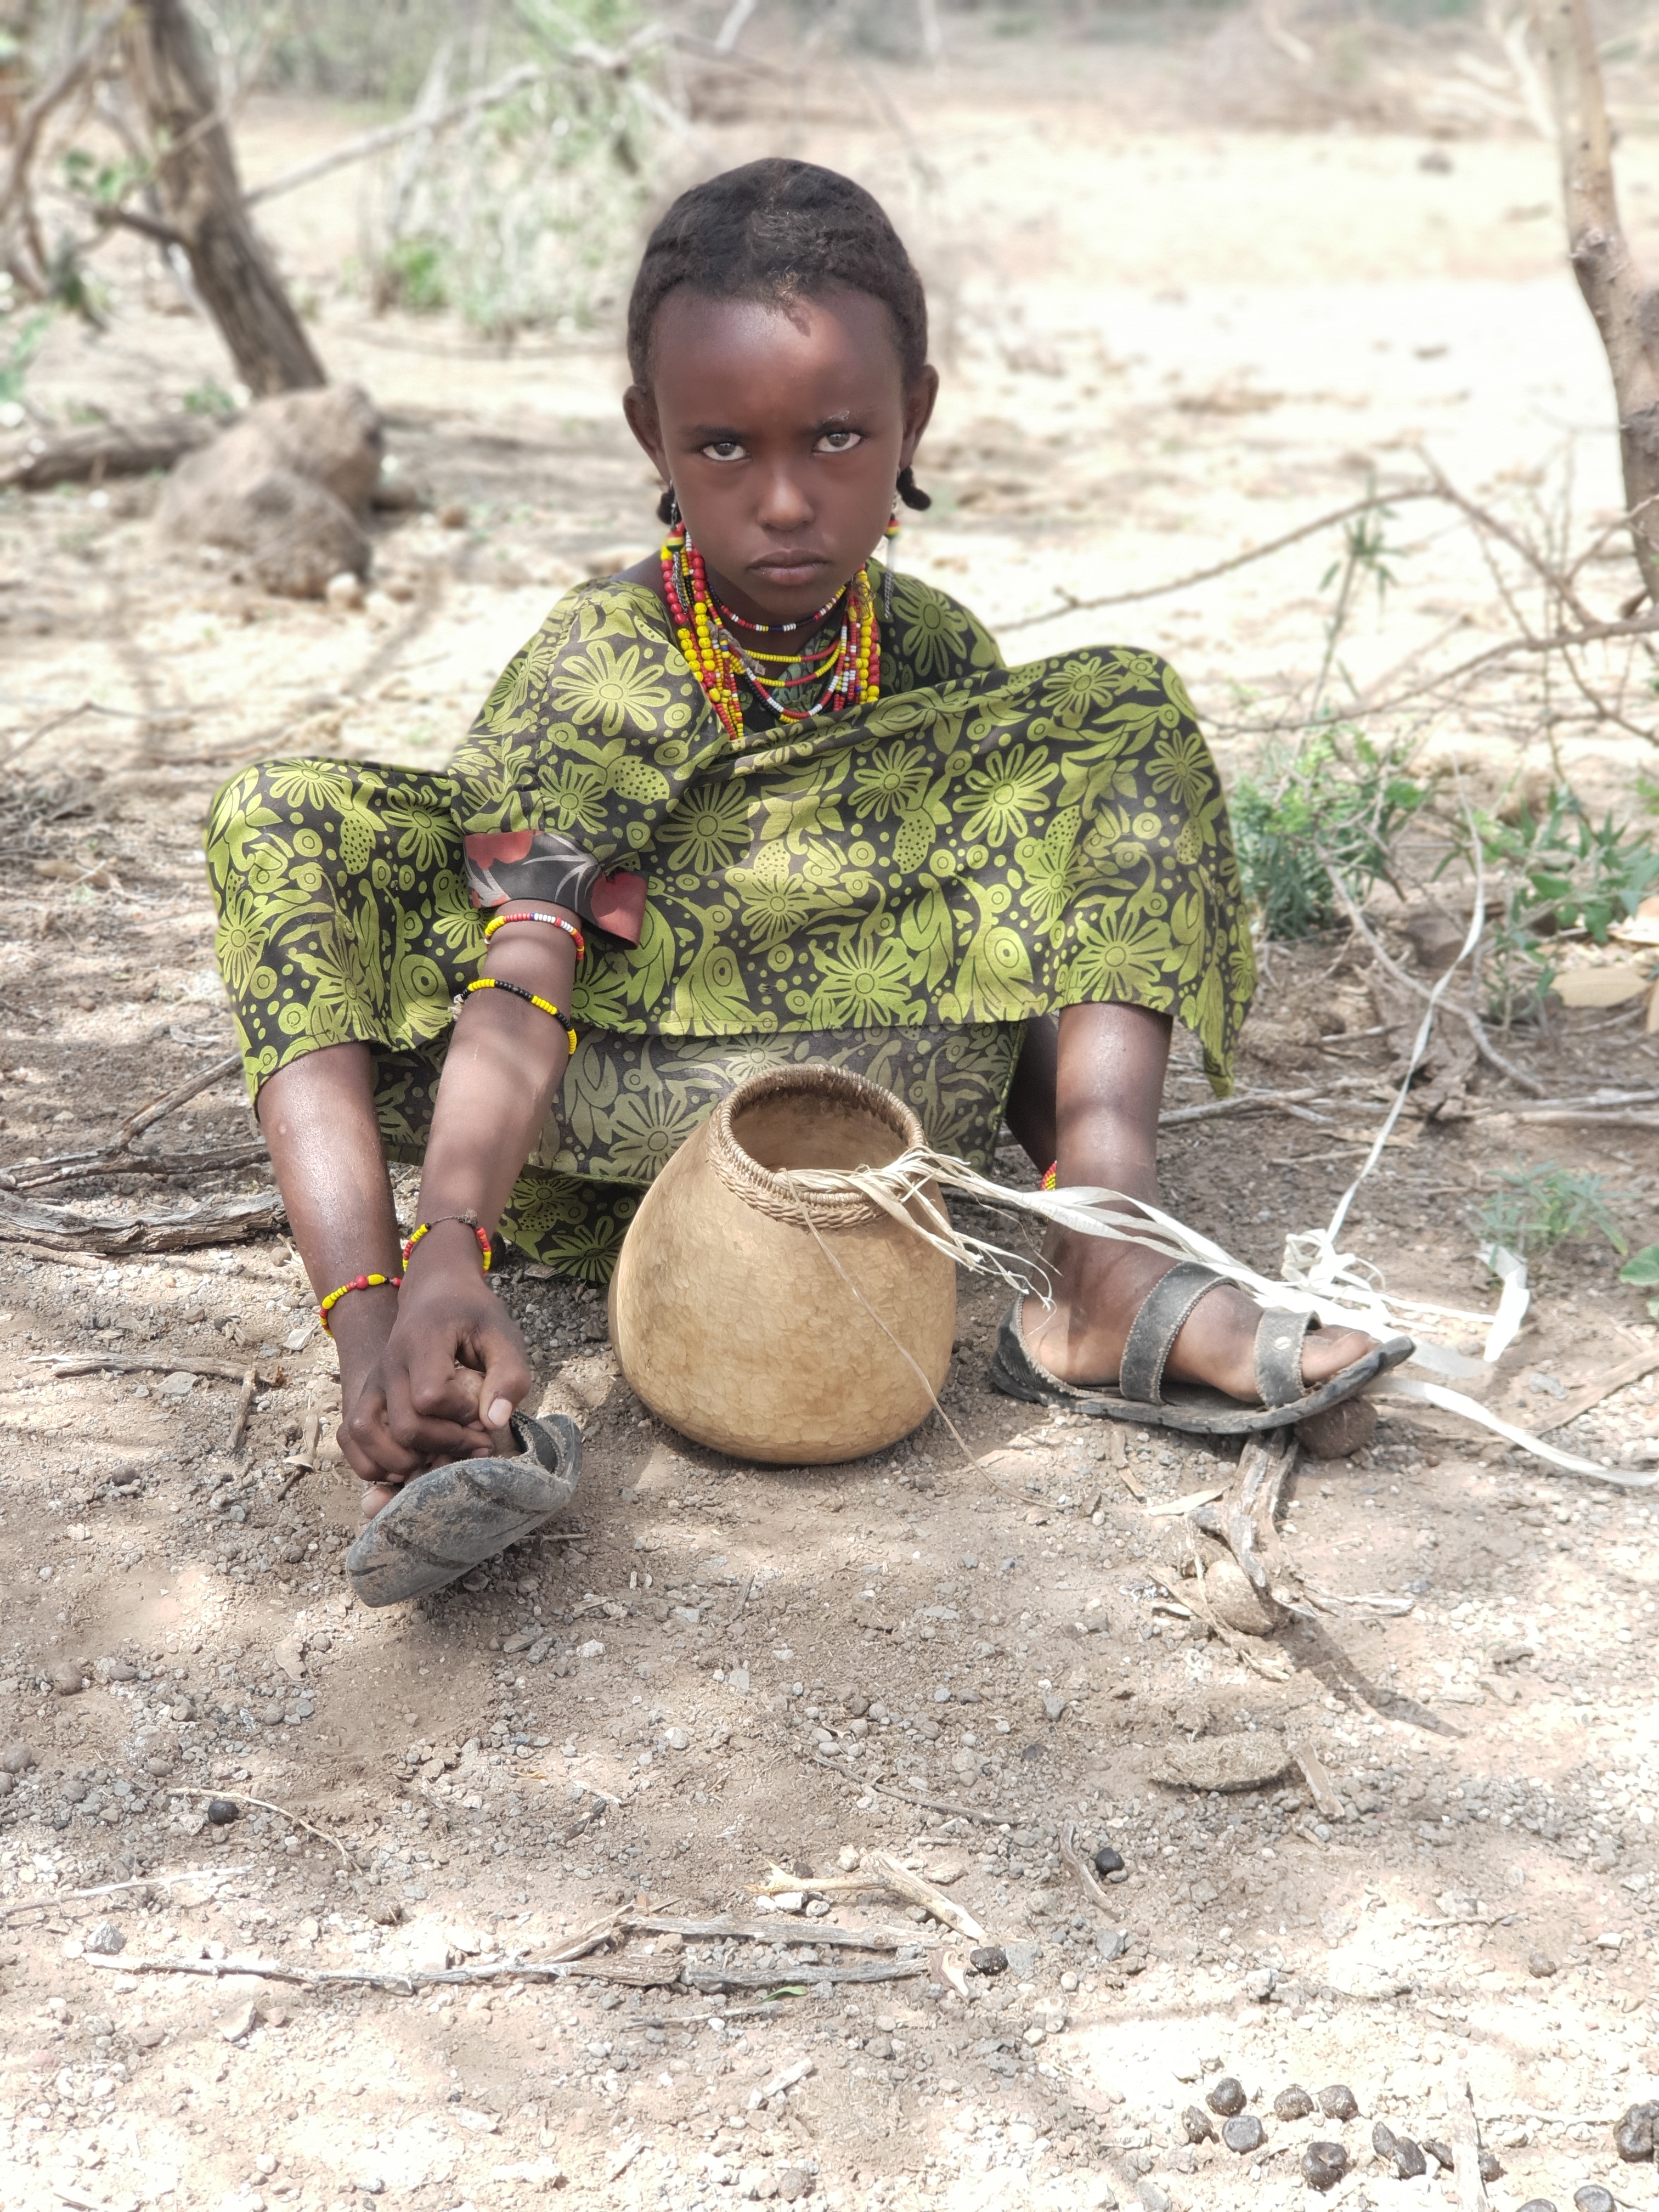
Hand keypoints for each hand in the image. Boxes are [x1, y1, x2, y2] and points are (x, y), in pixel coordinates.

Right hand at [338, 1235, 530, 1483]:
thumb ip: (509, 1376)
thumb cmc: (473, 1317)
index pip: (431, 1396)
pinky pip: (351, 1438)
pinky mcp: (365, 1396)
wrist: (436, 1294)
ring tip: (439, 1455)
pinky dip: (374, 1460)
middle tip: (475, 1440)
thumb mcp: (503, 1335)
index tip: (481, 1407)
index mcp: (422, 1342)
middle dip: (445, 1444)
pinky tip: (412, 1460)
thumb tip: (494, 1423)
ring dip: (403, 1459)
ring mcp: (371, 1381)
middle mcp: (388, 1364)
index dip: (461, 1412)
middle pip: (404, 1426)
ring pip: (365, 1434)